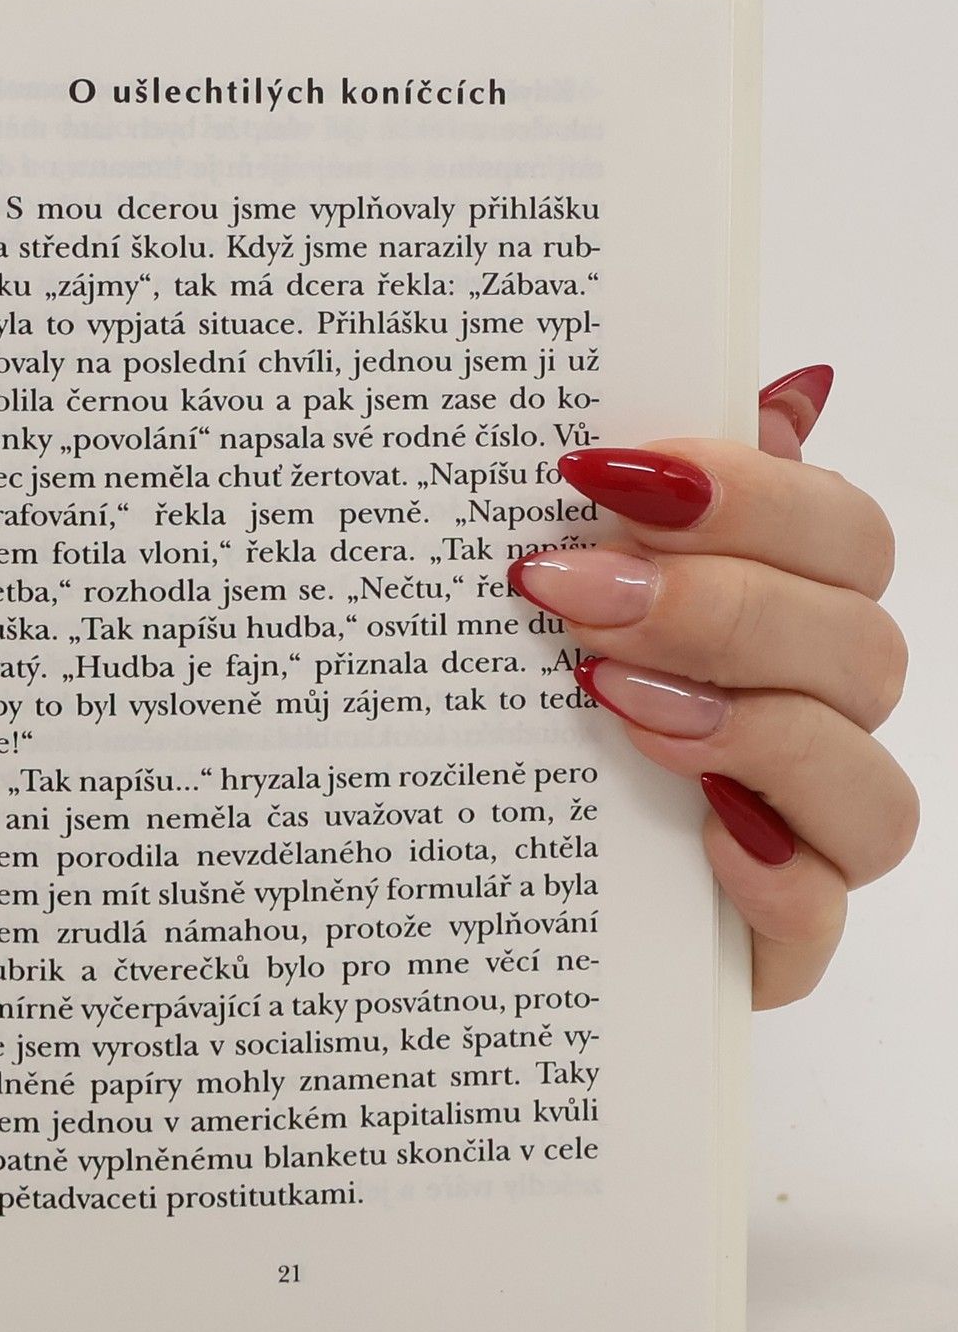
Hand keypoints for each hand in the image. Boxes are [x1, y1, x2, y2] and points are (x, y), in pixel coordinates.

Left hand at [507, 366, 915, 1007]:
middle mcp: (813, 720)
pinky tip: (702, 834)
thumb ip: (654, 508)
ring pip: (872, 784)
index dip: (749, 494)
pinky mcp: (772, 941)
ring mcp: (803, 837)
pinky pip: (823, 914)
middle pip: (859, 642)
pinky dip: (775, 872)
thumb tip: (784, 390)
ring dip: (748, 728)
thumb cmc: (519, 727)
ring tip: (609, 701)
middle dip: (719, 606)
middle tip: (572, 594)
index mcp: (780, 619)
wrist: (459, 889)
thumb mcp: (551, 604)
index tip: (604, 475)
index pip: (840, 534)